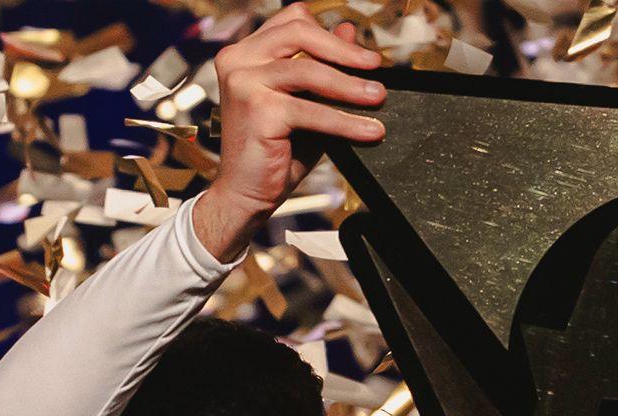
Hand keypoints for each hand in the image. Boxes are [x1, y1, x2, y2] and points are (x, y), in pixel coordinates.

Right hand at [188, 3, 384, 259]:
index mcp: (246, 52)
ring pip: (308, 70)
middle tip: (374, 65)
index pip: (291, 21)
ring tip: (378, 97)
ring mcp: (243, 82)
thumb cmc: (275, 149)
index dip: (327, 32)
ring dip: (349, 85)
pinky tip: (368, 130)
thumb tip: (350, 30)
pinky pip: (310, 109)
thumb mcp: (305, 101)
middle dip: (342, 50)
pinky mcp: (256, 110)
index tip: (361, 53)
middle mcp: (238, 60)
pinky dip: (344, 120)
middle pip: (298, 33)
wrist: (245, 193)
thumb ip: (322, 67)